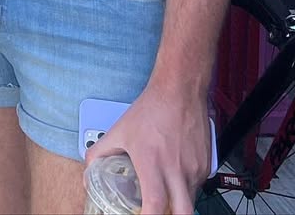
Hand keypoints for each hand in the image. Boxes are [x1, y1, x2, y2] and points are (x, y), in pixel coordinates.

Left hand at [89, 84, 209, 214]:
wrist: (179, 90)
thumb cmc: (150, 110)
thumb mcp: (119, 131)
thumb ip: (100, 152)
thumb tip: (88, 173)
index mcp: (153, 163)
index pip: (155, 204)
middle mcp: (177, 170)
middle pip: (184, 214)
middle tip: (159, 211)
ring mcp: (194, 168)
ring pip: (191, 201)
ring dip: (179, 203)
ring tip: (166, 193)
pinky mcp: (206, 165)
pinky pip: (198, 186)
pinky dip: (187, 188)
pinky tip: (176, 175)